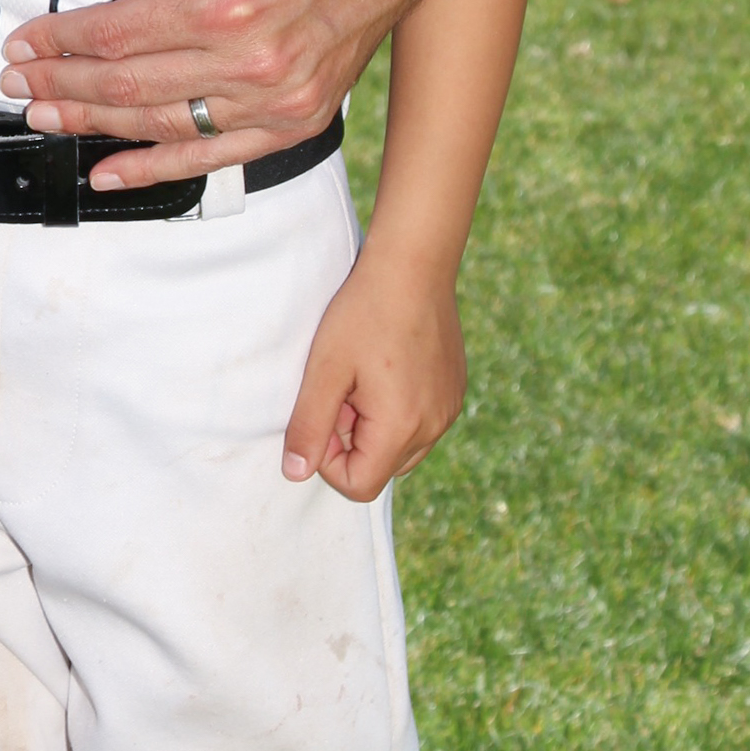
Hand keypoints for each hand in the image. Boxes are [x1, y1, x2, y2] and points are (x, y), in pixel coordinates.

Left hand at [0, 0, 437, 188]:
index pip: (117, 33)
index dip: (59, 42)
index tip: (22, 43)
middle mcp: (253, 58)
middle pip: (129, 86)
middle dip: (61, 87)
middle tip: (16, 84)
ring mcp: (278, 98)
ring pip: (162, 125)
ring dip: (93, 128)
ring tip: (44, 118)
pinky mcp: (297, 121)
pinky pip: (214, 158)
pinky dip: (156, 169)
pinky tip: (108, 172)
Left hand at [282, 245, 467, 500]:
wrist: (413, 265)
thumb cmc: (364, 312)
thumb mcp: (325, 368)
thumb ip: (309, 425)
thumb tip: (295, 474)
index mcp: (403, 427)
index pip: (359, 485)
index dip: (328, 458)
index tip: (322, 409)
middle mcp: (434, 427)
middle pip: (380, 468)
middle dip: (351, 441)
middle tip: (341, 387)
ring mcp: (449, 410)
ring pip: (401, 448)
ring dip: (374, 426)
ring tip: (362, 375)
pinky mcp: (454, 392)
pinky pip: (420, 423)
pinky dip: (396, 410)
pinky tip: (384, 365)